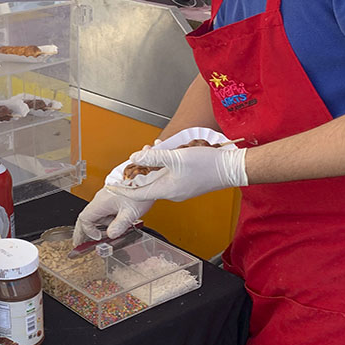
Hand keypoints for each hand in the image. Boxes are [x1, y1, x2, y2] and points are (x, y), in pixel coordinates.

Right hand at [72, 188, 152, 246]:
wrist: (146, 176)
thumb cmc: (139, 189)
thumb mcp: (130, 211)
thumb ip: (119, 224)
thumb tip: (111, 235)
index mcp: (101, 202)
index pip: (85, 218)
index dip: (88, 230)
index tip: (98, 237)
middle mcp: (101, 199)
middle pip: (86, 217)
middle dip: (83, 231)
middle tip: (79, 242)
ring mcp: (106, 198)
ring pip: (97, 215)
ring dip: (100, 226)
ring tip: (107, 234)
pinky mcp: (112, 198)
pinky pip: (104, 211)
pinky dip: (106, 221)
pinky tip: (115, 225)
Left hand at [111, 145, 247, 202]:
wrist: (232, 168)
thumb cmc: (208, 164)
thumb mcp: (176, 157)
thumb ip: (154, 157)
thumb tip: (135, 157)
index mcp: (167, 190)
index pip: (139, 193)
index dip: (124, 188)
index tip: (112, 185)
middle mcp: (173, 193)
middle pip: (149, 185)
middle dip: (139, 172)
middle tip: (133, 159)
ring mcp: (181, 190)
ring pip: (160, 179)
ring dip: (152, 167)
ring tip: (150, 151)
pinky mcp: (188, 184)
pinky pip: (170, 177)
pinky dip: (164, 167)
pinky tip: (166, 155)